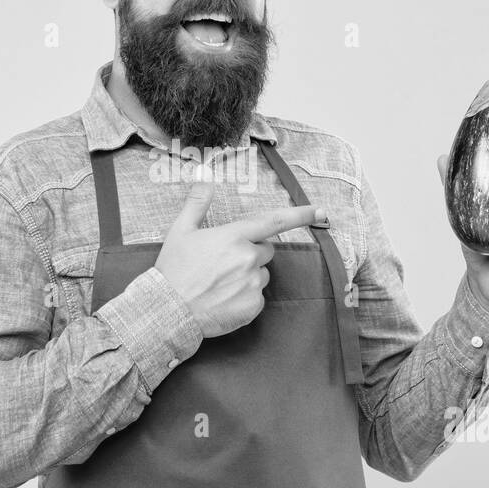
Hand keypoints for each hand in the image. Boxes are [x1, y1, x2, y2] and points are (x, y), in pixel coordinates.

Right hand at [155, 177, 322, 337]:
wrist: (168, 311)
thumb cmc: (173, 269)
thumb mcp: (180, 231)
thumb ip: (197, 203)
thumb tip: (204, 177)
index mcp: (234, 236)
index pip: (275, 221)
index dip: (300, 215)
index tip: (320, 211)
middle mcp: (248, 258)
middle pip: (267, 250)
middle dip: (252, 252)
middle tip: (225, 262)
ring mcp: (252, 284)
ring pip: (262, 274)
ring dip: (249, 275)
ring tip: (221, 283)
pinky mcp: (253, 306)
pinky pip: (258, 297)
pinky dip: (245, 297)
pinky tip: (224, 299)